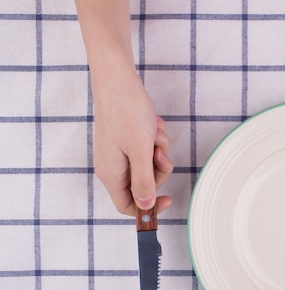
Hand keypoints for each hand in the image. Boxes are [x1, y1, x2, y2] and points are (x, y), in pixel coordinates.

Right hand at [92, 71, 173, 215]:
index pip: (128, 206)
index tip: (169, 199)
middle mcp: (113, 167)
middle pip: (145, 186)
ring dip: (159, 151)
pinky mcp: (128, 141)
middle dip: (159, 169)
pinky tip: (152, 126)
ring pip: (150, 166)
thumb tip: (145, 207)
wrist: (119, 80)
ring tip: (153, 133)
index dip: (148, 209)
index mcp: (111, 174)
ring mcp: (120, 153)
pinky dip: (155, 139)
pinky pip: (150, 150)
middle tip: (159, 153)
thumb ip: (144, 181)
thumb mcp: (140, 151)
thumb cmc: (126, 112)